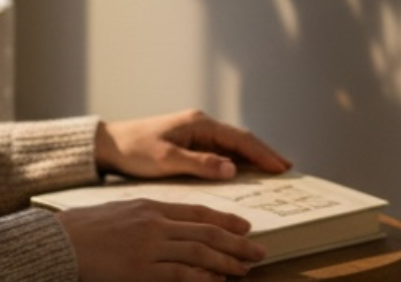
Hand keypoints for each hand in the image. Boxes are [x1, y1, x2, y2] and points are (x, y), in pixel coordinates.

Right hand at [60, 198, 265, 280]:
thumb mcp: (127, 211)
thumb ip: (153, 217)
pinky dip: (200, 278)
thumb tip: (178, 228)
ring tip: (244, 269)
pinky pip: (177, 275)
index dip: (226, 220)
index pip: (200, 213)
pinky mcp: (139, 271)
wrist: (62, 241)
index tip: (246, 228)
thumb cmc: (90, 228)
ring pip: (198, 253)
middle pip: (206, 232)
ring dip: (225, 262)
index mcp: (155, 206)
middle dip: (236, 242)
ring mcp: (149, 248)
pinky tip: (215, 281)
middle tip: (259, 251)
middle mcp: (157, 224)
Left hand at [95, 109, 290, 181]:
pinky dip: (236, 160)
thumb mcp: (166, 159)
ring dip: (252, 157)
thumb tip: (233, 170)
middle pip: (241, 139)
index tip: (281, 166)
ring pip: (232, 145)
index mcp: (200, 124)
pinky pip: (220, 151)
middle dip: (264, 153)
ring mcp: (197, 133)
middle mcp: (202, 125)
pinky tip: (243, 170)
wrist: (109, 144)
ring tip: (272, 169)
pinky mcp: (190, 143)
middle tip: (285, 167)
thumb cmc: (134, 150)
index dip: (262, 153)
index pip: (240, 138)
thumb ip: (200, 163)